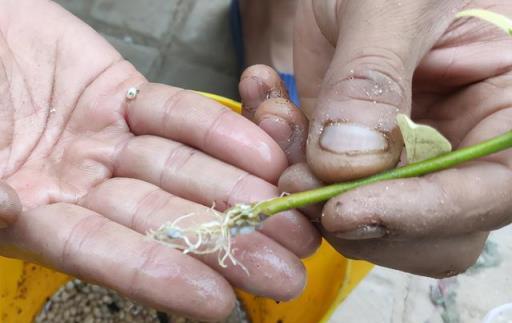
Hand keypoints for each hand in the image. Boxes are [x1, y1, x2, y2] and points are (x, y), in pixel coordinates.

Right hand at [0, 0, 319, 319]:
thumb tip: (5, 212)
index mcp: (36, 215)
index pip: (106, 254)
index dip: (161, 277)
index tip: (221, 302)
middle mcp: (79, 184)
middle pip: (163, 219)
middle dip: (227, 245)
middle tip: (287, 271)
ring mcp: (106, 140)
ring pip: (182, 169)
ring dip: (240, 193)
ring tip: (295, 220)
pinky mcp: (122, 94)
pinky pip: (176, 114)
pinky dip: (218, 130)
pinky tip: (264, 153)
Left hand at [239, 0, 511, 277]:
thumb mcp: (396, 4)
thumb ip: (374, 78)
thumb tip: (346, 164)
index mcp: (505, 113)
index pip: (484, 193)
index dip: (418, 213)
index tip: (345, 210)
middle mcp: (458, 147)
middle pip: (421, 231)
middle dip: (350, 215)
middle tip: (295, 179)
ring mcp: (400, 155)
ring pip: (357, 216)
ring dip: (305, 184)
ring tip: (277, 119)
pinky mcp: (350, 150)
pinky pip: (314, 177)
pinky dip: (282, 151)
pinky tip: (266, 100)